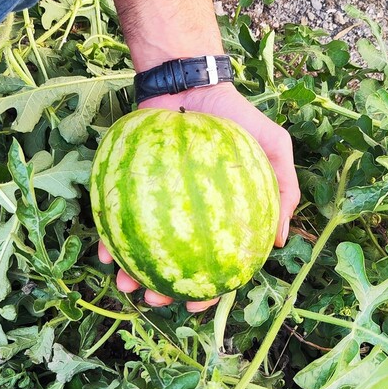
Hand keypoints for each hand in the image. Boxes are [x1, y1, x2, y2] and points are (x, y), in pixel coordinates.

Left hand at [98, 83, 300, 312]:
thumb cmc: (236, 118)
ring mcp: (156, 204)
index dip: (208, 291)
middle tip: (152, 299)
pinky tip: (103, 251)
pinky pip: (116, 216)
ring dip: (129, 272)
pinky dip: (108, 236)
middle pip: (173, 264)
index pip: (216, 264)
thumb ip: (284, 190)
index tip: (196, 306)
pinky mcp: (129, 187)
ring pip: (140, 249)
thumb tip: (282, 240)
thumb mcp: (273, 148)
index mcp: (221, 217)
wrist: (191, 82)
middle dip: (161, 289)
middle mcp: (187, 216)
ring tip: (122, 282)